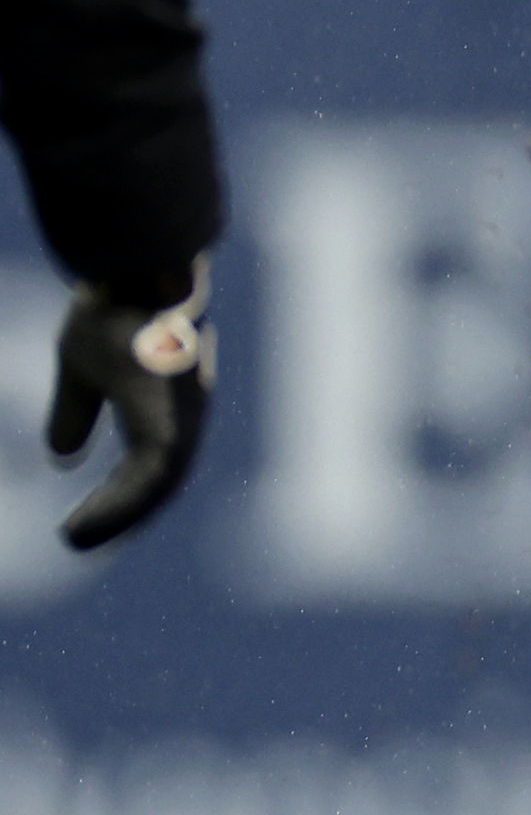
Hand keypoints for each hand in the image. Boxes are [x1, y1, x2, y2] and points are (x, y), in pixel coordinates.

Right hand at [48, 264, 211, 551]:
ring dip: (117, 516)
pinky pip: (153, 478)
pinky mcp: (174, 420)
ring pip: (158, 486)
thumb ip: (76, 412)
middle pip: (158, 482)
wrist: (138, 273)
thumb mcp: (80, 368)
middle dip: (121, 514)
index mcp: (166, 404)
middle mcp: (184, 414)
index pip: (151, 463)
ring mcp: (184, 417)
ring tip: (75, 539)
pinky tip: (85, 524)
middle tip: (81, 540)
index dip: (122, 494)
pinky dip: (121, 505)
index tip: (88, 519)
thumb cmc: (113, 311)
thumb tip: (61, 456)